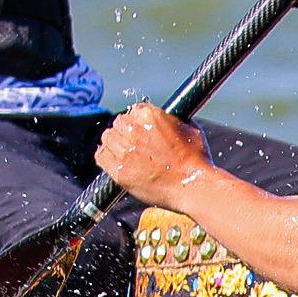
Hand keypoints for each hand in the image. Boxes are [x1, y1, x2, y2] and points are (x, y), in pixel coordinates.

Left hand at [95, 103, 210, 204]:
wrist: (192, 186)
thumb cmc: (196, 160)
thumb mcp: (190, 129)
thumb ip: (173, 120)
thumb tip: (167, 118)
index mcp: (149, 116)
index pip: (132, 110)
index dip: (137, 120)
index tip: (141, 128)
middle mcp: (133, 130)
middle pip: (118, 123)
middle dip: (125, 131)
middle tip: (134, 142)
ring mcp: (124, 151)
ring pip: (107, 138)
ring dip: (115, 143)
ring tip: (126, 151)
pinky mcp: (119, 170)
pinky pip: (101, 156)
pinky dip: (106, 156)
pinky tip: (114, 159)